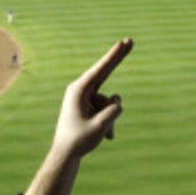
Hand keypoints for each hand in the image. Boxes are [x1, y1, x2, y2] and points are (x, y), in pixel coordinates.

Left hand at [25, 39, 131, 194]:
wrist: (65, 154)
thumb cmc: (79, 141)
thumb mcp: (100, 127)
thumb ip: (113, 112)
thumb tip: (118, 102)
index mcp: (79, 90)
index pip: (101, 69)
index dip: (114, 55)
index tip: (123, 42)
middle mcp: (81, 89)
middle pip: (104, 72)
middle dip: (117, 59)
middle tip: (129, 40)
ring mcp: (85, 97)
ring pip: (109, 101)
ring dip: (111, 117)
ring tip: (102, 132)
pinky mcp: (88, 105)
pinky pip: (106, 108)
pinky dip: (109, 121)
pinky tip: (106, 136)